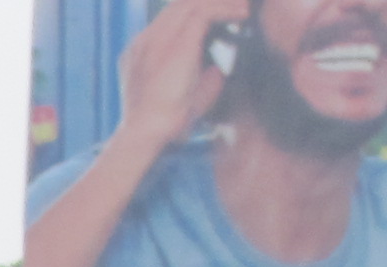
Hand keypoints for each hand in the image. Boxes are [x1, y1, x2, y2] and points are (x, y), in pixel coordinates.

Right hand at [114, 0, 243, 151]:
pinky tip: (244, 16)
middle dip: (212, 3)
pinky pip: (203, 12)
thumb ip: (196, 76)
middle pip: (180, 5)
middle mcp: (144, 41)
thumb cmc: (165, 122)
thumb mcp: (183, 93)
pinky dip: (226, 10)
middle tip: (239, 6)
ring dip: (222, 3)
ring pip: (191, 3)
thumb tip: (216, 68)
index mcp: (140, 54)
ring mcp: (155, 39)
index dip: (201, 11)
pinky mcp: (172, 42)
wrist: (147, 134)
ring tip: (245, 9)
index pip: (171, 18)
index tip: (227, 16)